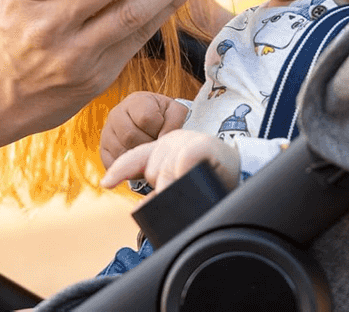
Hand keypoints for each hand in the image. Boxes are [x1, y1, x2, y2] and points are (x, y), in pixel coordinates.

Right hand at [99, 92, 188, 168]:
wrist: (149, 120)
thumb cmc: (163, 117)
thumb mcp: (174, 112)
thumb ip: (174, 122)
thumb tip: (162, 139)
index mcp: (135, 101)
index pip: (145, 118)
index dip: (159, 130)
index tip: (163, 131)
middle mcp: (116, 114)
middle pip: (130, 137)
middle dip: (147, 145)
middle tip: (155, 145)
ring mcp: (107, 132)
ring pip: (121, 151)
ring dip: (138, 157)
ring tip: (147, 151)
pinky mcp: (103, 149)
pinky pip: (112, 163)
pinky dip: (127, 167)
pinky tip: (137, 159)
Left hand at [100, 129, 239, 193]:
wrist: (242, 169)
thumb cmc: (210, 177)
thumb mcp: (181, 181)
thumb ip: (161, 190)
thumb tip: (141, 209)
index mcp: (163, 148)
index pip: (134, 157)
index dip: (119, 170)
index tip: (106, 183)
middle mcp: (171, 140)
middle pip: (153, 170)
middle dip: (162, 187)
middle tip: (182, 189)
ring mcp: (187, 140)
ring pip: (167, 169)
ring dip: (175, 184)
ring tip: (191, 184)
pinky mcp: (204, 144)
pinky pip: (185, 159)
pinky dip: (184, 170)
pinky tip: (189, 174)